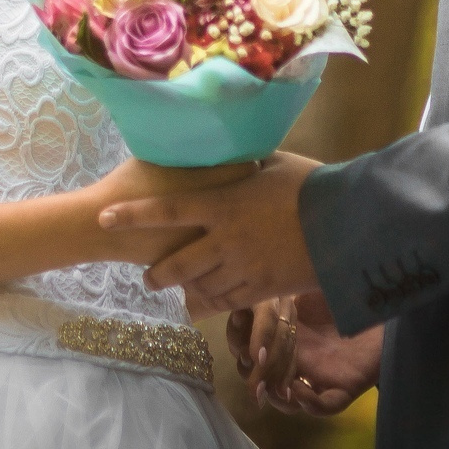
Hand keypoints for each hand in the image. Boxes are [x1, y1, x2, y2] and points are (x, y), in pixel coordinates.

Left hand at [97, 151, 320, 313]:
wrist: (346, 225)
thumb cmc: (310, 185)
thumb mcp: (273, 163)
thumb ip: (245, 162)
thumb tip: (233, 147)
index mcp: (222, 204)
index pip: (165, 210)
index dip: (131, 215)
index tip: (103, 219)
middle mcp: (225, 240)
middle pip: (176, 264)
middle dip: (157, 273)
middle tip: (147, 277)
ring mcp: (243, 268)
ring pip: (200, 287)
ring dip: (185, 289)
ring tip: (176, 289)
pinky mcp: (262, 289)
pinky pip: (228, 302)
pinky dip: (213, 302)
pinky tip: (207, 302)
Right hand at [227, 291, 379, 415]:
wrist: (384, 294)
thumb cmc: (343, 284)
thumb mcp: (304, 279)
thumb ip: (279, 283)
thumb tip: (247, 283)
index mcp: (284, 333)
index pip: (250, 348)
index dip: (238, 342)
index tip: (237, 325)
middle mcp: (298, 358)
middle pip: (264, 379)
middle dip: (253, 375)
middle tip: (251, 361)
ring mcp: (321, 375)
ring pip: (289, 399)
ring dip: (277, 395)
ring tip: (273, 384)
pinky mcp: (346, 386)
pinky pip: (325, 405)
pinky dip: (310, 404)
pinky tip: (300, 392)